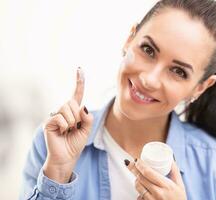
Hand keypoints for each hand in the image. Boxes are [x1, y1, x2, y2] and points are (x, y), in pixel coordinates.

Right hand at [42, 67, 93, 182]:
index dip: (79, 82)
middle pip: (73, 102)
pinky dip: (65, 126)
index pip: (77, 94)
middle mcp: (63, 111)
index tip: (80, 69)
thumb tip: (83, 107)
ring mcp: (55, 115)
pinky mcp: (49, 122)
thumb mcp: (87, 130)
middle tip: (74, 128)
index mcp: (74, 111)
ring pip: (67, 109)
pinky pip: (60, 118)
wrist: (67, 157)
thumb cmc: (75, 144)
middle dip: (78, 117)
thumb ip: (88, 118)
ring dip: (72, 123)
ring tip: (68, 131)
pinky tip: (62, 133)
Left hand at [127, 159, 186, 199]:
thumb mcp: (180, 185)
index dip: (140, 165)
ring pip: (138, 187)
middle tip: (131, 164)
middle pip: (140, 178)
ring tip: (138, 177)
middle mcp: (158, 193)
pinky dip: (139, 192)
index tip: (137, 160)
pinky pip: (139, 197)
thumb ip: (175, 171)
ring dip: (136, 180)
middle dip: (134, 170)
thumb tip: (170, 159)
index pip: (148, 172)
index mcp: (166, 185)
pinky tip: (143, 189)